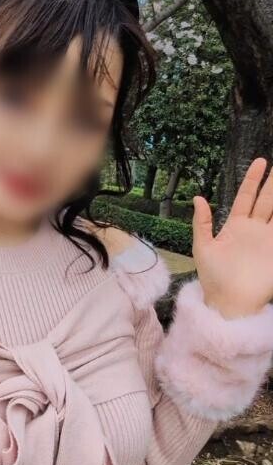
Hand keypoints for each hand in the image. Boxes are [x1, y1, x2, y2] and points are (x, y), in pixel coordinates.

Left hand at [192, 157, 272, 317]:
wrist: (228, 302)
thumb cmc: (213, 277)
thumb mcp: (202, 247)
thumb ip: (202, 222)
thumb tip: (198, 197)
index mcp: (235, 226)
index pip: (246, 197)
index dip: (253, 180)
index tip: (261, 162)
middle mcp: (254, 230)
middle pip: (267, 200)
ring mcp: (267, 240)